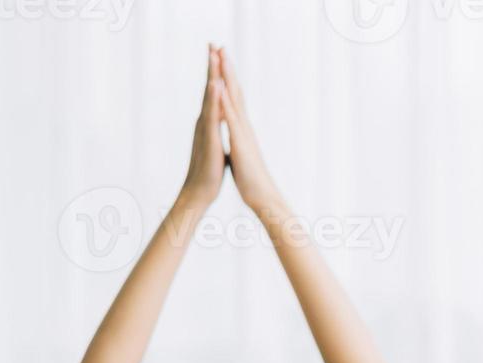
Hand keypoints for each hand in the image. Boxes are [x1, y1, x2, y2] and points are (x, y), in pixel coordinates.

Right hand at [181, 44, 225, 207]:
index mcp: (209, 121)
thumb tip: (218, 120)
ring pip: (209, 97)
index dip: (217, 74)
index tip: (219, 54)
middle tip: (212, 43)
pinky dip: (214, 99)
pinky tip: (216, 85)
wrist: (201, 190)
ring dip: (212, 76)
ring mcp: (206, 128)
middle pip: (209, 88)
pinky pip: (212, 115)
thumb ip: (215, 129)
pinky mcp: (210, 138)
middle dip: (212, 66)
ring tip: (213, 55)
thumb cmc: (210, 170)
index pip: (214, 93)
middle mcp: (205, 121)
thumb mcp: (215, 143)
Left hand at [215, 47, 283, 214]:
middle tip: (220, 46)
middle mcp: (244, 125)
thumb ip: (239, 141)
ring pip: (234, 99)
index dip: (227, 78)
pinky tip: (219, 87)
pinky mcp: (239, 142)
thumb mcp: (242, 154)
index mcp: (241, 128)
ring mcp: (242, 132)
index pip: (233, 98)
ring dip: (227, 77)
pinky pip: (231, 118)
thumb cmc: (252, 179)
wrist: (262, 196)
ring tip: (220, 56)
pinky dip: (225, 101)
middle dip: (227, 68)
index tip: (220, 59)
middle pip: (235, 91)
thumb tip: (238, 136)